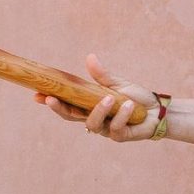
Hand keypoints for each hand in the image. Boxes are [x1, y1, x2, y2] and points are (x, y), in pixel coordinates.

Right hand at [35, 53, 161, 141]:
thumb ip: (101, 75)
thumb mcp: (116, 84)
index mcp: (88, 105)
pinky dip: (122, 115)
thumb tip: (89, 57)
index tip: (35, 94)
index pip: (65, 104)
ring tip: (109, 98)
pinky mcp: (119, 136)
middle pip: (69, 117)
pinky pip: (115, 127)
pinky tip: (129, 105)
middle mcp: (93, 118)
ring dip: (99, 110)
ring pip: (91, 123)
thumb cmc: (135, 98)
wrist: (157, 111)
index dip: (50, 101)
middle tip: (50, 99)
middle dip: (58, 109)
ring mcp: (105, 129)